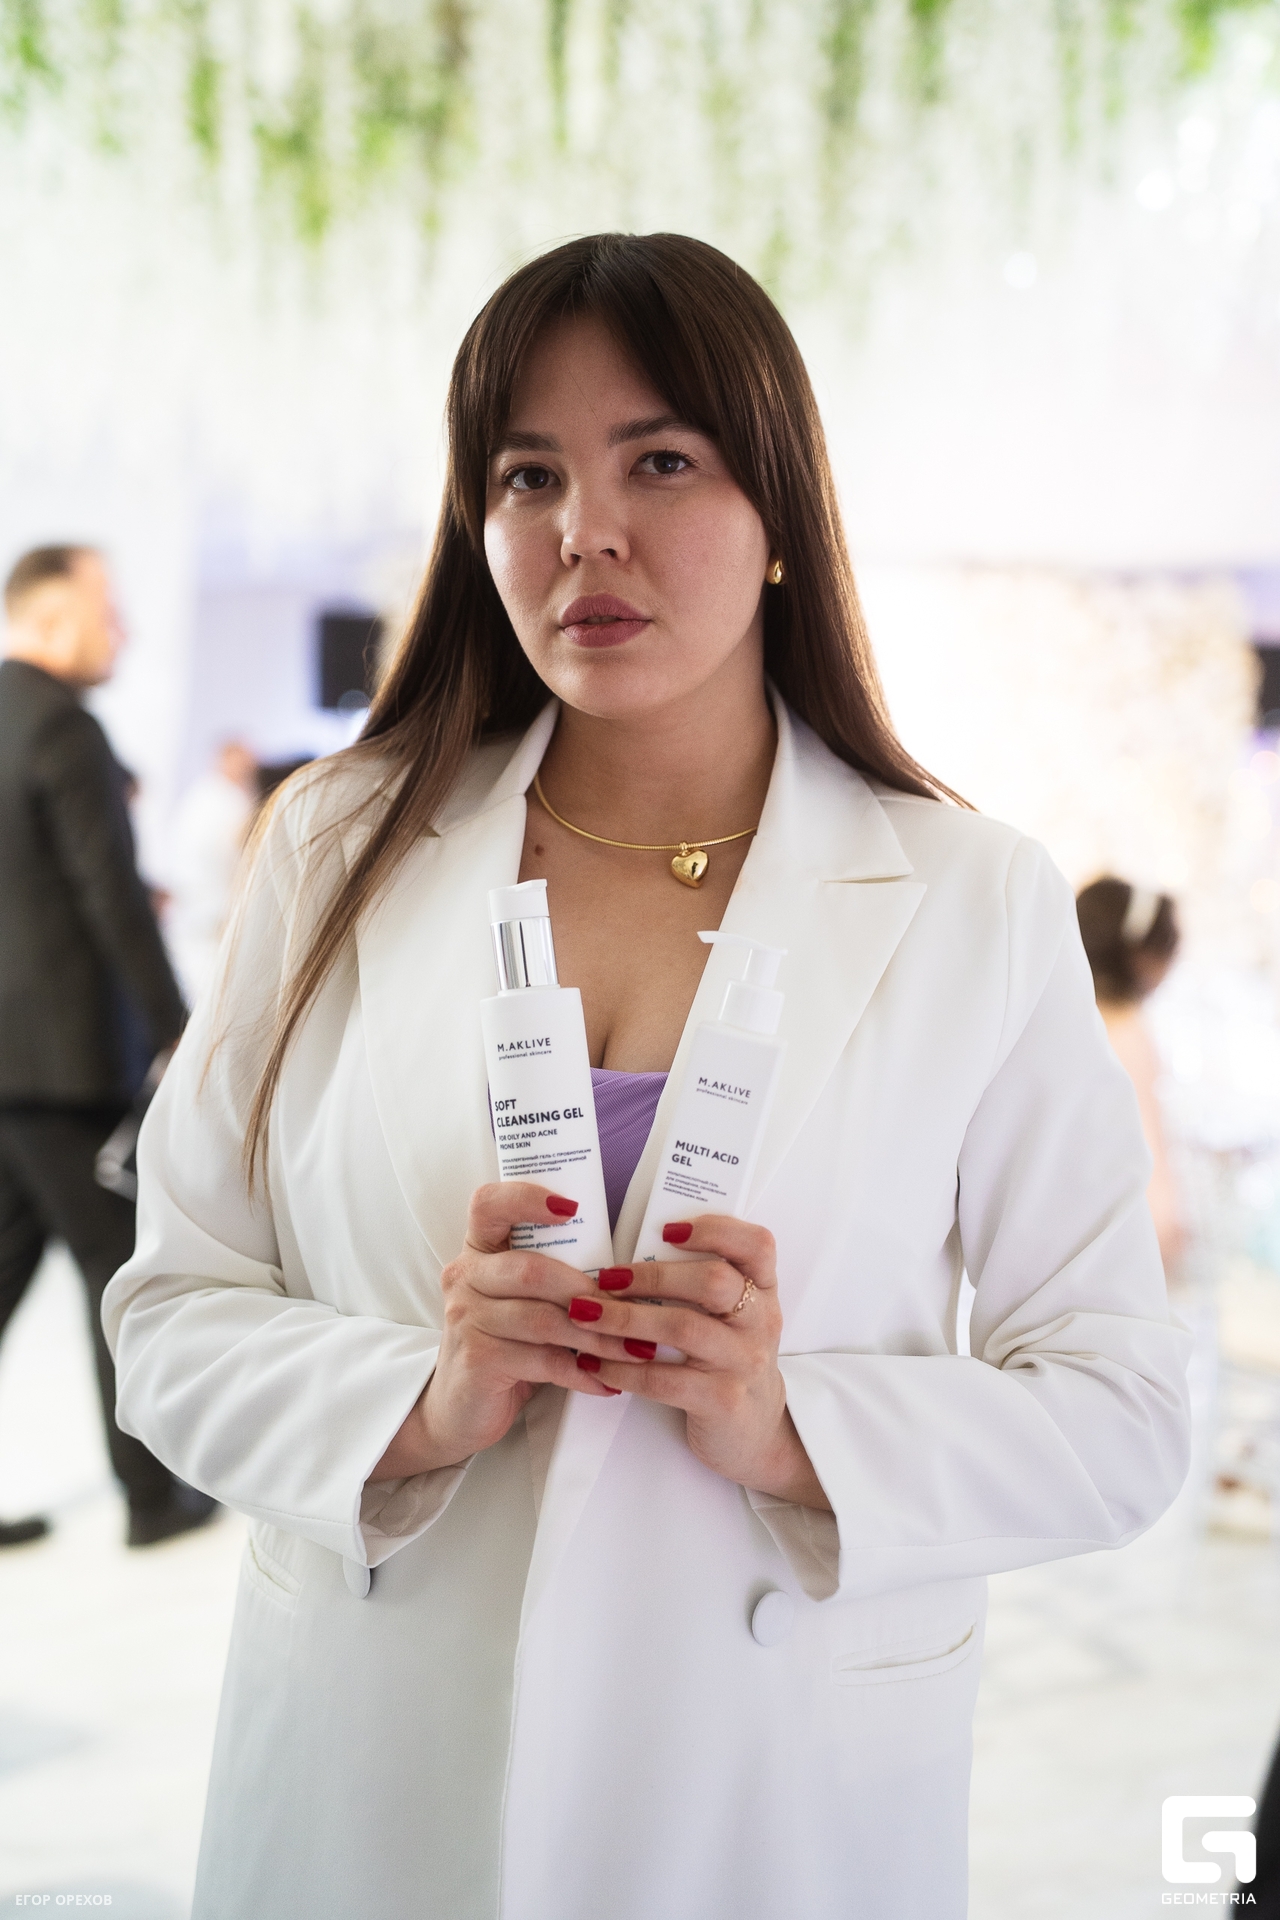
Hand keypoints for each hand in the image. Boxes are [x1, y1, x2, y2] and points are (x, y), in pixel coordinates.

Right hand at [370, 1181, 651, 1480]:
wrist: (462, 1408)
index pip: (489, 1203)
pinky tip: (607, 1382)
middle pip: (531, 1269)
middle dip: (590, 1291)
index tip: (572, 1207)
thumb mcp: (523, 1301)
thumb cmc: (508, 1345)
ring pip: (544, 1319)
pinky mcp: (476, 1358)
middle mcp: (464, 1276)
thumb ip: (554, 1276)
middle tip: (634, 1310)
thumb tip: (628, 1274)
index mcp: (479, 1249)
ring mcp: (465, 1317)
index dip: (527, 1197)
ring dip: (599, 1337)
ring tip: (636, 1350)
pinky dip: (582, 1373)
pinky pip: (543, 1360)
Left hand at [566, 1216, 830, 1511]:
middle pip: (713, 1281)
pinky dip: (622, 1368)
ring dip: (626, 1317)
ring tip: (584, 1314)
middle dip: (651, 1275)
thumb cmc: (727, 1362)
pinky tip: (593, 1363)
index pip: (756, 1244)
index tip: (665, 1231)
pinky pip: (666, 1379)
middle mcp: (762, 1322)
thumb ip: (698, 1287)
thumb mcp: (731, 1319)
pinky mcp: (723, 1401)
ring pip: (684, 1327)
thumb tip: (623, 1260)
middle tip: (604, 1278)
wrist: (755, 1433)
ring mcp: (745, 1363)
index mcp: (763, 1291)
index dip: (714, 1229)